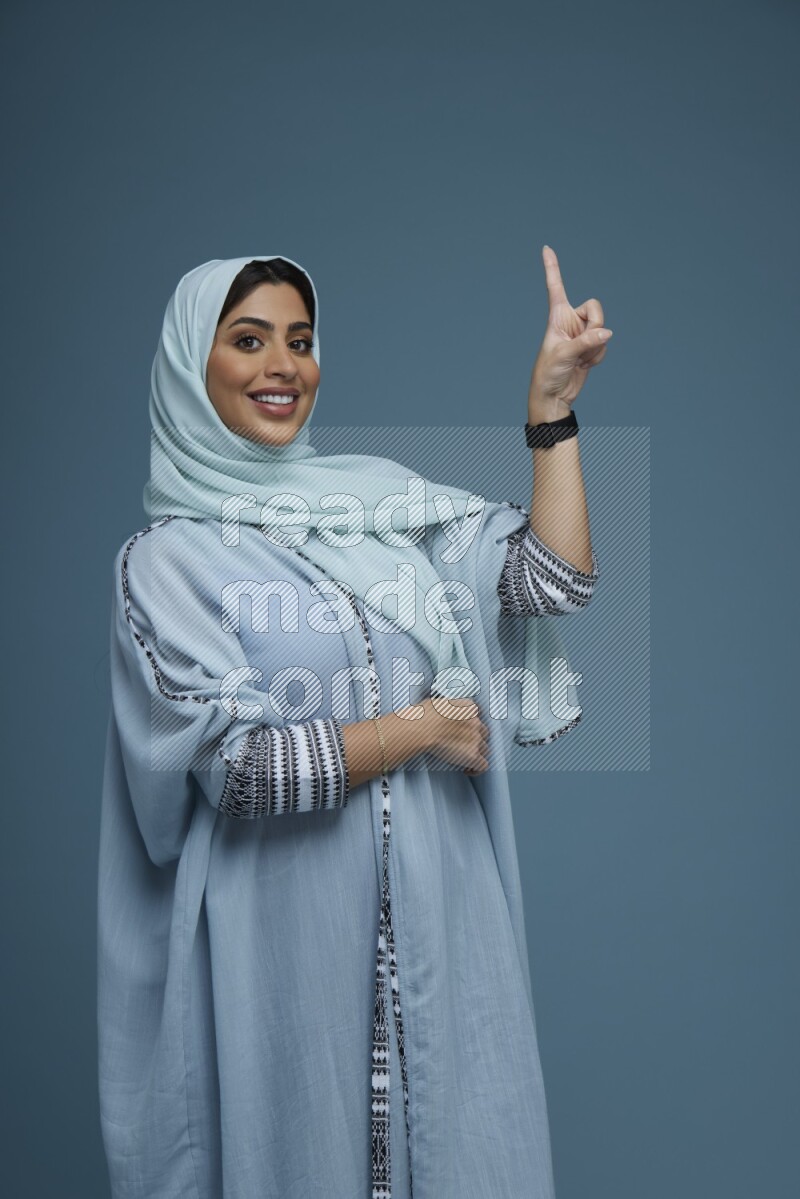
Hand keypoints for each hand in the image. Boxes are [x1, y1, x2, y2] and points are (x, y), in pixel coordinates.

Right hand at [420, 696, 489, 774]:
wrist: (422, 730)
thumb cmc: (423, 717)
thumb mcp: (438, 703)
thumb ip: (448, 707)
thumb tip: (444, 712)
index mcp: (468, 707)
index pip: (476, 713)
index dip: (469, 722)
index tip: (463, 728)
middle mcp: (475, 722)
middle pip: (483, 732)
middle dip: (475, 738)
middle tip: (462, 744)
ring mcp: (475, 739)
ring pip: (485, 749)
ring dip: (476, 753)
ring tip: (464, 758)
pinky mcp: (472, 755)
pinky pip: (483, 765)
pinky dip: (477, 769)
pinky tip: (468, 770)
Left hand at [527, 245, 612, 422]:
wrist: (554, 395)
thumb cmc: (548, 373)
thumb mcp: (563, 355)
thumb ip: (585, 342)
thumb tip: (607, 333)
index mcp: (557, 316)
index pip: (555, 287)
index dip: (552, 268)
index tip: (546, 248)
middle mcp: (570, 321)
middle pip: (595, 308)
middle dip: (595, 326)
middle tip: (582, 345)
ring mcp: (582, 334)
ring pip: (603, 328)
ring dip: (595, 347)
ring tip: (579, 360)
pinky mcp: (591, 347)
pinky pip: (604, 345)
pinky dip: (597, 357)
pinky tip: (584, 365)